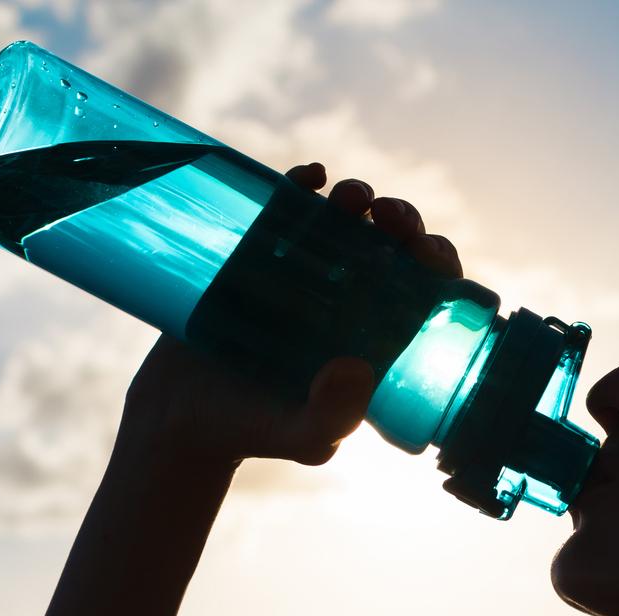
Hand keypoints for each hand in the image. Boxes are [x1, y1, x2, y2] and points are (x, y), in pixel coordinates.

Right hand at [117, 162, 462, 469]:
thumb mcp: (303, 438)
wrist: (181, 416)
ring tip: (350, 198)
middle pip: (393, 247)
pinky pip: (289, 208)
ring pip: (347, 220)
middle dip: (403, 222)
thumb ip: (333, 417)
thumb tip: (358, 368)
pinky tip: (311, 176)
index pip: (427, 291)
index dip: (438, 263)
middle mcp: (348, 298)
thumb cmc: (254, 432)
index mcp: (377, 336)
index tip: (425, 253)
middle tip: (389, 218)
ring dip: (359, 197)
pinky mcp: (260, 252)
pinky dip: (303, 183)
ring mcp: (304, 271)